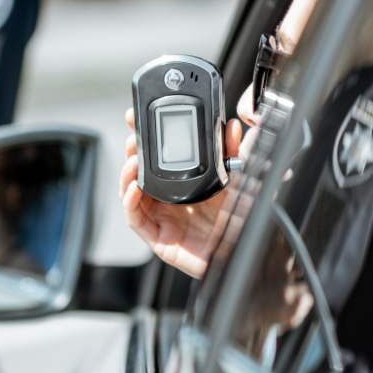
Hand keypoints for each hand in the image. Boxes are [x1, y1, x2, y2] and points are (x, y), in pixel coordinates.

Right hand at [119, 108, 243, 278]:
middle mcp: (169, 200)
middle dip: (132, 152)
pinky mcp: (158, 239)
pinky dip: (130, 202)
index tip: (138, 118)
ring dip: (127, 174)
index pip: (158, 157)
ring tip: (132, 159)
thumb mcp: (239, 182)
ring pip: (131, 193)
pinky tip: (135, 188)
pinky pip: (136, 218)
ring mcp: (161, 218)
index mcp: (184, 184)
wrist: (245, 254)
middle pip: (140, 172)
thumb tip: (232, 127)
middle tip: (132, 136)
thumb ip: (234, 153)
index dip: (145, 137)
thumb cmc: (241, 224)